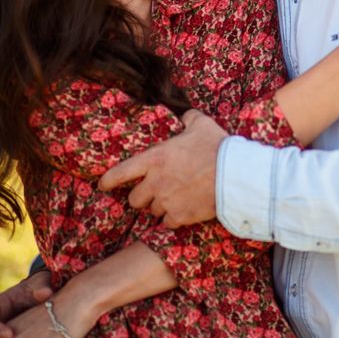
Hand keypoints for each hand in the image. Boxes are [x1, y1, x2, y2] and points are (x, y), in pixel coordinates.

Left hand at [98, 110, 226, 226]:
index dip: (108, 181)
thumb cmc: (217, 147)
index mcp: (155, 159)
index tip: (104, 185)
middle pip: (134, 199)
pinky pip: (168, 222)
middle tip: (156, 192)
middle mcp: (155, 182)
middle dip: (143, 196)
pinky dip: (175, 218)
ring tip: (176, 199)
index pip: (120, 173)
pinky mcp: (180, 216)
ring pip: (152, 211)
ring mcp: (166, 201)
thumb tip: (184, 115)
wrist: (235, 175)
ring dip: (161, 207)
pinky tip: (186, 210)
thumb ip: (188, 118)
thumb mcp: (202, 124)